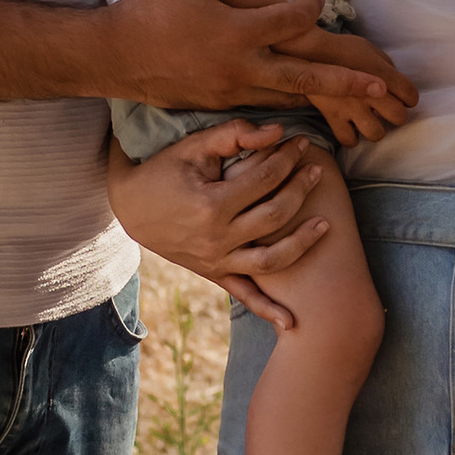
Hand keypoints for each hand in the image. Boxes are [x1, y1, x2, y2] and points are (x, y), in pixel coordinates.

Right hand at [104, 0, 412, 122]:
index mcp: (235, 31)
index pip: (289, 20)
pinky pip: (264, 106)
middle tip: (381, 87)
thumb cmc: (147, 7)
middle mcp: (239, 66)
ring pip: (288, 97)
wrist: (114, 55)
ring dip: (322, 100)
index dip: (310, 7)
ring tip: (356, 105)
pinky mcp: (219, 105)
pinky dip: (290, 105)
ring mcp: (230, 90)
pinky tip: (307, 106)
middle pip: (305, 77)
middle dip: (346, 83)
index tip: (319, 0)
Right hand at [106, 122, 336, 333]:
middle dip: (301, 190)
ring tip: (325, 224)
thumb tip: (278, 132)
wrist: (129, 207)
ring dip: (302, 244)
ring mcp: (216, 261)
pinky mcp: (214, 273)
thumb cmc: (163, 170)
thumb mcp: (193, 146)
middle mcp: (216, 238)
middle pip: (275, 215)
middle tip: (317, 171)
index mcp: (211, 204)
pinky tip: (291, 322)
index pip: (265, 178)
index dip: (288, 158)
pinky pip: (245, 295)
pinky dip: (267, 310)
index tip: (302, 143)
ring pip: (271, 260)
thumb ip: (235, 135)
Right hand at [282, 21, 411, 147]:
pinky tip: (352, 128)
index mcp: (382, 74)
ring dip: (376, 128)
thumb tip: (394, 80)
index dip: (409, 97)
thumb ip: (386, 66)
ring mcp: (352, 108)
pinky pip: (348, 140)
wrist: (309, 52)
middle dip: (397, 114)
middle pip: (399, 116)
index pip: (411, 96)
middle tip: (389, 110)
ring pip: (376, 133)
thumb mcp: (370, 49)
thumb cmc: (341, 47)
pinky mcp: (333, 117)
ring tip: (371, 121)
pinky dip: (352, 137)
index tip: (403, 97)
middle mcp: (371, 94)